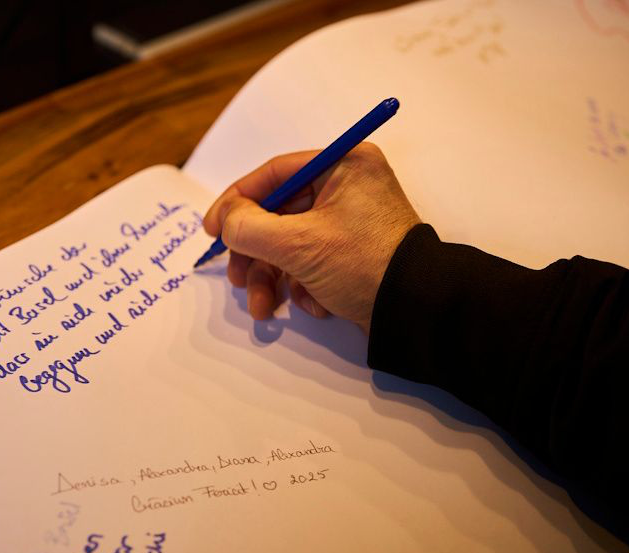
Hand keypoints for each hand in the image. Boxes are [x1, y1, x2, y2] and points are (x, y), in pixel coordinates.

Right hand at [202, 142, 420, 332]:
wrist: (417, 313)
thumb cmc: (363, 263)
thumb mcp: (299, 244)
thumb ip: (249, 227)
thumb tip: (225, 221)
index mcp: (344, 165)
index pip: (274, 173)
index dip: (236, 200)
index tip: (211, 229)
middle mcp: (349, 187)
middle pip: (278, 214)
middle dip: (255, 254)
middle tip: (238, 279)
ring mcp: (351, 222)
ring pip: (290, 244)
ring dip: (272, 278)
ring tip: (265, 309)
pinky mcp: (353, 253)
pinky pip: (312, 262)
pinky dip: (303, 285)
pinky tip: (315, 304)